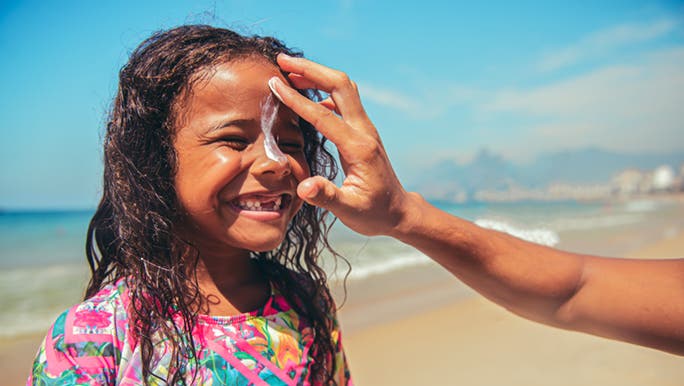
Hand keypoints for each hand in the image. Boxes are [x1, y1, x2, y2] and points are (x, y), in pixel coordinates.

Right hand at [268, 54, 413, 236]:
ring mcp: (365, 128)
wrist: (398, 212)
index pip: (323, 115)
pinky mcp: (362, 131)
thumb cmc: (373, 213)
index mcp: (358, 148)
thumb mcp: (349, 211)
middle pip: (341, 84)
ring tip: (289, 71)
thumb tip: (304, 187)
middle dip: (311, 69)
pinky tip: (307, 96)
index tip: (274, 84)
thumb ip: (326, 196)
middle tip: (281, 60)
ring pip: (343, 88)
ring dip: (317, 75)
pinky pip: (344, 100)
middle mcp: (364, 131)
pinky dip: (323, 89)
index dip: (296, 99)